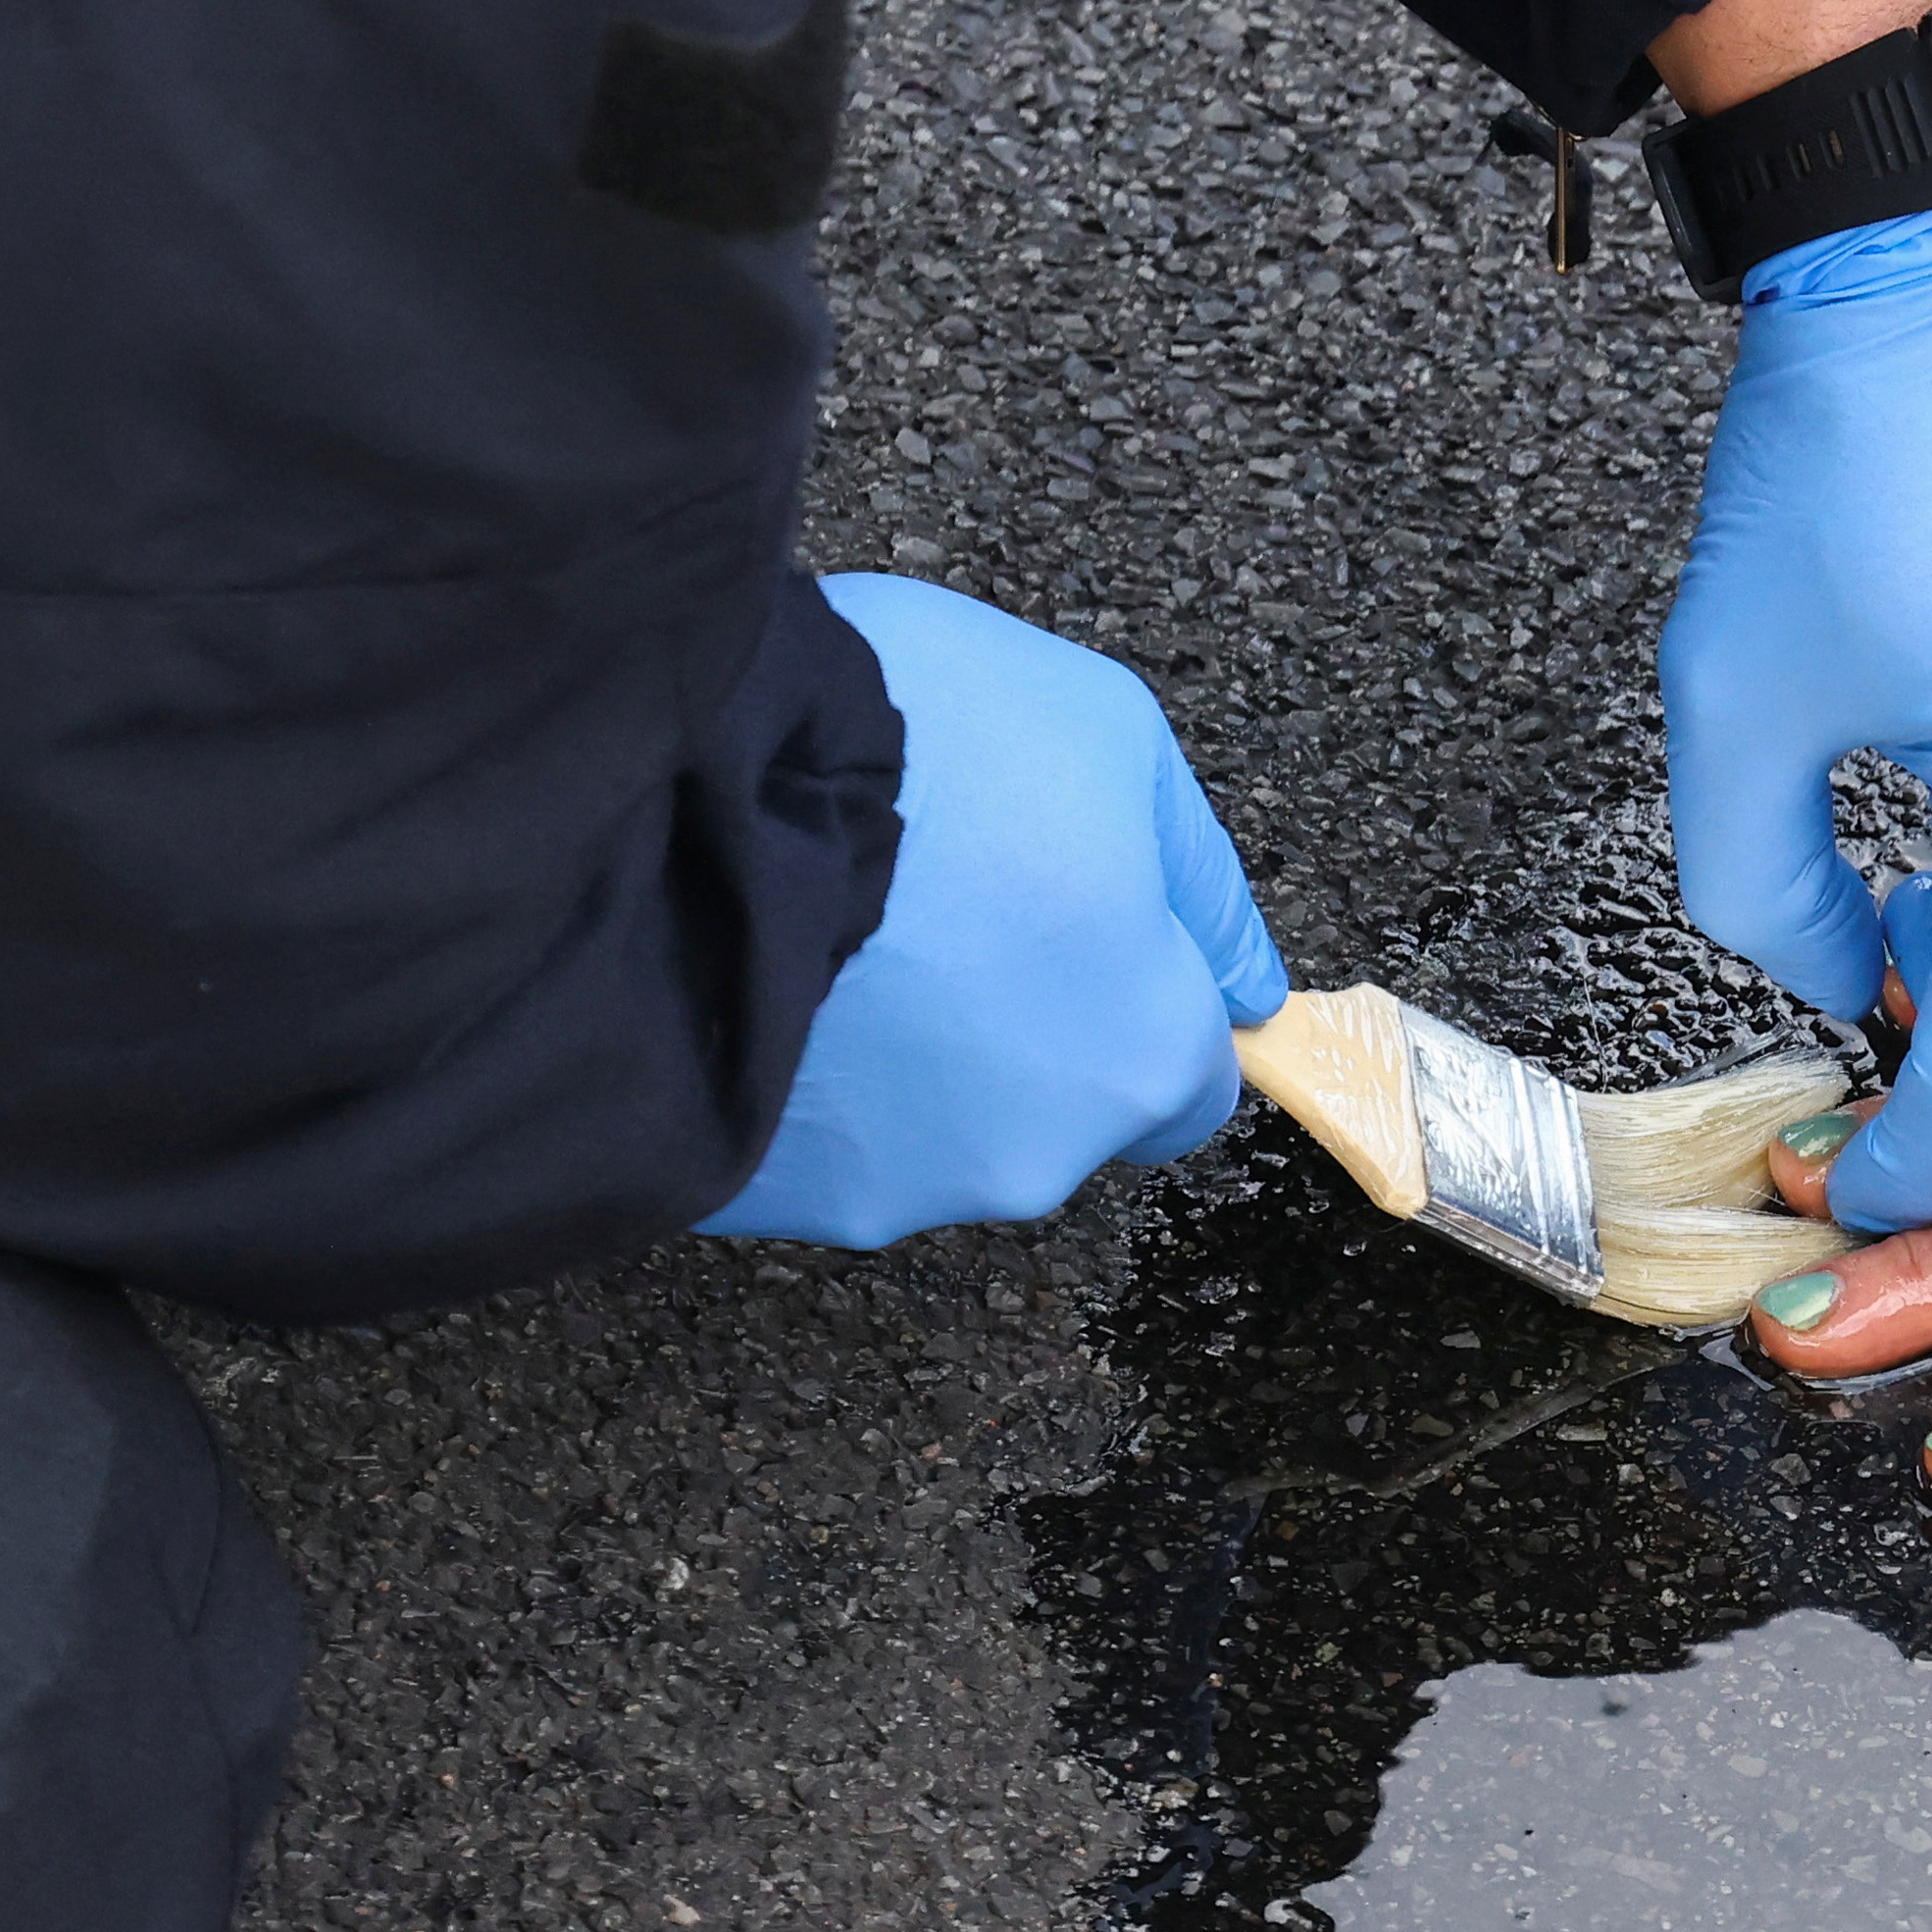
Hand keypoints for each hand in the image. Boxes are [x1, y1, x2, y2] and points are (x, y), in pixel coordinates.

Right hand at [703, 576, 1285, 1245]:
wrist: (685, 789)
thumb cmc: (918, 747)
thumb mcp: (1112, 733)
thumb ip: (1197, 875)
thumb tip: (1245, 982)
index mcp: (1140, 1057)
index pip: (1189, 1082)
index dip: (1141, 999)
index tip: (1080, 930)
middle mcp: (1030, 1157)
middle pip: (1050, 1107)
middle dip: (1012, 1025)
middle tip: (935, 901)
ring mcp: (888, 1189)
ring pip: (922, 1126)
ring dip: (898, 1050)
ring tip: (830, 923)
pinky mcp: (760, 1198)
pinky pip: (802, 1136)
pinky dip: (795, 1070)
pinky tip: (756, 969)